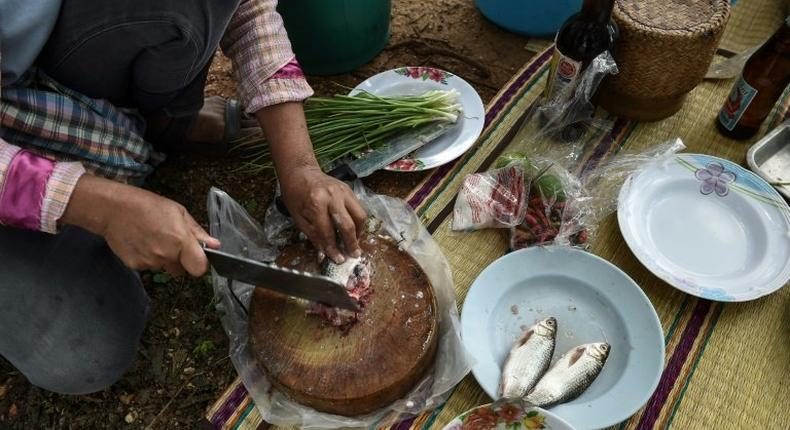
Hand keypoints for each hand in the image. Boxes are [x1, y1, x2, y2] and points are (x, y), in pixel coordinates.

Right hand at [62, 175, 219, 276]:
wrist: (113, 209)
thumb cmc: (148, 206)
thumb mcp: (178, 212)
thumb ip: (197, 232)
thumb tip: (215, 245)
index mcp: (180, 242)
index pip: (199, 269)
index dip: (200, 264)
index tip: (196, 256)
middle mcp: (166, 256)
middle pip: (181, 270)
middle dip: (180, 260)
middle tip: (170, 242)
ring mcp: (150, 263)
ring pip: (164, 268)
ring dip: (163, 258)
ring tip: (152, 238)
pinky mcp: (135, 266)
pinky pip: (148, 267)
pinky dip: (147, 258)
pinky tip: (141, 242)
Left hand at [280, 166, 366, 262]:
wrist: (300, 172)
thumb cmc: (295, 195)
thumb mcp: (298, 218)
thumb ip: (313, 235)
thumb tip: (325, 253)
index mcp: (316, 203)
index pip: (328, 231)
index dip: (333, 248)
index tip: (338, 259)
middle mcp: (333, 196)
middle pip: (348, 224)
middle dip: (351, 242)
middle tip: (353, 254)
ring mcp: (343, 191)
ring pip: (359, 215)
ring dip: (359, 231)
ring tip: (355, 241)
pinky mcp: (349, 189)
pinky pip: (358, 208)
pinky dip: (358, 221)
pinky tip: (353, 229)